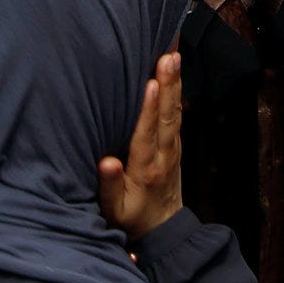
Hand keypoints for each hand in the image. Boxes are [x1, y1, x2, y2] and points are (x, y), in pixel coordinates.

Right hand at [98, 52, 183, 241]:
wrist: (163, 228)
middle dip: (168, 84)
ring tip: (174, 54)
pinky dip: (176, 90)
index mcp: (146, 169)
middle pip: (168, 115)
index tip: (150, 83)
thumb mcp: (115, 210)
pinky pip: (176, 113)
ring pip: (175, 111)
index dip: (149, 108)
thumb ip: (110, 186)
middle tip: (170, 56)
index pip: (147, 133)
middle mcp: (163, 155)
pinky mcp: (175, 144)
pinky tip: (174, 71)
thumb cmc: (132, 217)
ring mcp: (172, 148)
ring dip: (174, 82)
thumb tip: (107, 162)